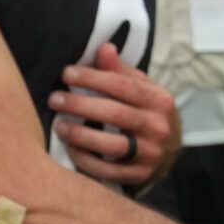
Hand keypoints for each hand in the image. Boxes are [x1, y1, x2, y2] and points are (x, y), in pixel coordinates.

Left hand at [46, 43, 180, 184]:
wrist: (169, 150)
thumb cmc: (147, 112)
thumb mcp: (141, 88)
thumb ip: (120, 71)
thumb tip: (104, 48)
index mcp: (159, 100)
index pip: (123, 86)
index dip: (93, 78)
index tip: (67, 73)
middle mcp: (158, 126)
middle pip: (115, 114)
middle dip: (80, 105)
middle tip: (54, 99)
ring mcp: (151, 153)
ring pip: (112, 145)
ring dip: (81, 135)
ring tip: (59, 125)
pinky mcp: (140, 175)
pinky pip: (109, 171)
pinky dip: (86, 161)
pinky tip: (70, 149)